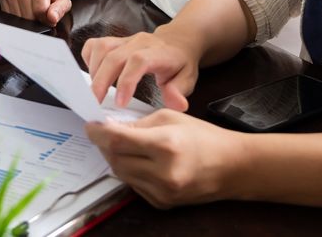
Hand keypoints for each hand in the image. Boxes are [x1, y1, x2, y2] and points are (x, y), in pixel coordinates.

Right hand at [0, 0, 72, 25]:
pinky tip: (24, 10)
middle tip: (41, 13)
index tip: (49, 14)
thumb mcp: (63, 0)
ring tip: (33, 10)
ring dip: (27, 20)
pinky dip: (18, 18)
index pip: (40, 11)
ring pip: (18, 17)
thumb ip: (60, 9)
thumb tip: (52, 18)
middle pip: (28, 15)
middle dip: (37, 20)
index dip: (46, 18)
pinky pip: (9, 16)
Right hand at [81, 28, 198, 109]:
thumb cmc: (180, 62)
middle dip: (101, 81)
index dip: (126, 81)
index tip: (120, 103)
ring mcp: (125, 39)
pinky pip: (95, 44)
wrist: (177, 41)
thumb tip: (177, 104)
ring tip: (95, 92)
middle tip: (95, 104)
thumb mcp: (188, 78)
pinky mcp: (115, 40)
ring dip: (94, 71)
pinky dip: (89, 59)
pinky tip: (93, 75)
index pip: (138, 61)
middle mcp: (139, 42)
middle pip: (114, 56)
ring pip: (102, 48)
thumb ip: (179, 91)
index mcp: (158, 52)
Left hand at [86, 110, 243, 207]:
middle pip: (115, 159)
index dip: (99, 133)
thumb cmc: (203, 136)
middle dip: (104, 144)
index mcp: (165, 145)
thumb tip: (111, 127)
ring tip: (120, 143)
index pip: (118, 140)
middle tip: (102, 132)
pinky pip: (134, 185)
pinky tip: (136, 159)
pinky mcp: (162, 204)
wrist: (231, 166)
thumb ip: (139, 124)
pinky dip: (129, 170)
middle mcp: (162, 173)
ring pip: (121, 174)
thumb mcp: (170, 117)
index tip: (90, 125)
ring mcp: (162, 192)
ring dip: (115, 158)